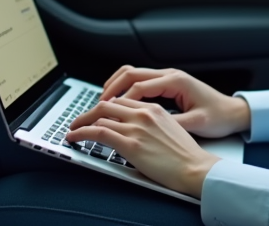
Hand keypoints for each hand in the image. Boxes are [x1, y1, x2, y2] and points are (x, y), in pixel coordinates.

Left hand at [67, 98, 218, 198]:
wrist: (195, 167)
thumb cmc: (187, 155)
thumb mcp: (172, 129)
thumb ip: (154, 124)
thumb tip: (140, 130)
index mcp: (155, 109)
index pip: (122, 101)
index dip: (107, 107)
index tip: (99, 114)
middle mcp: (144, 114)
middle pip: (108, 104)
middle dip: (90, 111)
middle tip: (80, 119)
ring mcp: (136, 127)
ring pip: (99, 115)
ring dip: (81, 121)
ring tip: (73, 128)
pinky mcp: (130, 144)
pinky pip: (98, 132)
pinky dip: (81, 132)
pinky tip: (74, 136)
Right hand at [101, 66, 250, 137]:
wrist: (233, 112)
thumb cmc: (218, 117)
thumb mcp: (195, 124)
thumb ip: (171, 124)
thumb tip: (149, 128)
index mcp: (176, 82)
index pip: (139, 86)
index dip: (119, 99)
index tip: (105, 111)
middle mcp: (170, 75)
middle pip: (131, 73)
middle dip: (112, 88)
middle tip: (97, 105)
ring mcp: (169, 78)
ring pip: (134, 74)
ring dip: (117, 86)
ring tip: (103, 102)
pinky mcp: (168, 84)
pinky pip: (141, 81)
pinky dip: (126, 89)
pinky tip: (120, 103)